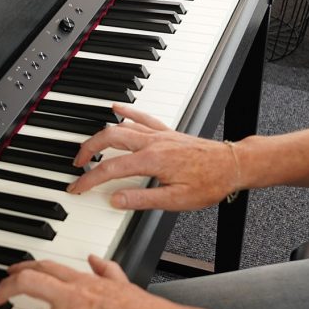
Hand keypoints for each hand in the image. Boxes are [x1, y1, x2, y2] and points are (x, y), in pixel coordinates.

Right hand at [67, 103, 239, 210]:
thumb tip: (115, 200)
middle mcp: (152, 143)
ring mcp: (159, 135)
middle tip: (77, 164)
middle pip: (109, 139)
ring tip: (88, 147)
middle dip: (88, 150)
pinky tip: (115, 108)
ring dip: (100, 135)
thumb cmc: (209, 183)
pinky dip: (126, 112)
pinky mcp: (166, 132)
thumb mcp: (176, 200)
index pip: (110, 169)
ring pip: (121, 127)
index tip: (76, 187)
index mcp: (152, 161)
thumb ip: (142, 200)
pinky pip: (142, 117)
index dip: (89, 180)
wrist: (232, 165)